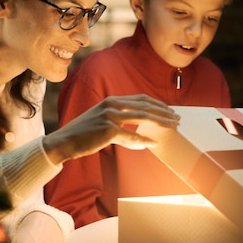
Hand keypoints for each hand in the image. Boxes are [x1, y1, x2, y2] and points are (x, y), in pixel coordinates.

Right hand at [43, 94, 179, 163]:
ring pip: (142, 117)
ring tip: (172, 128)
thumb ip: (119, 121)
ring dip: (160, 123)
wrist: (64, 141)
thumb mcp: (102, 121)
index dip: (158, 104)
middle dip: (164, 112)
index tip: (170, 111)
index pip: (141, 99)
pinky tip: (153, 143)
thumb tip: (138, 131)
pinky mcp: (107, 130)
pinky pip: (131, 136)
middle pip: (145, 106)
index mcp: (111, 100)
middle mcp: (112, 105)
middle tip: (177, 119)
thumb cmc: (84, 134)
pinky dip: (143, 140)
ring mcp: (109, 116)